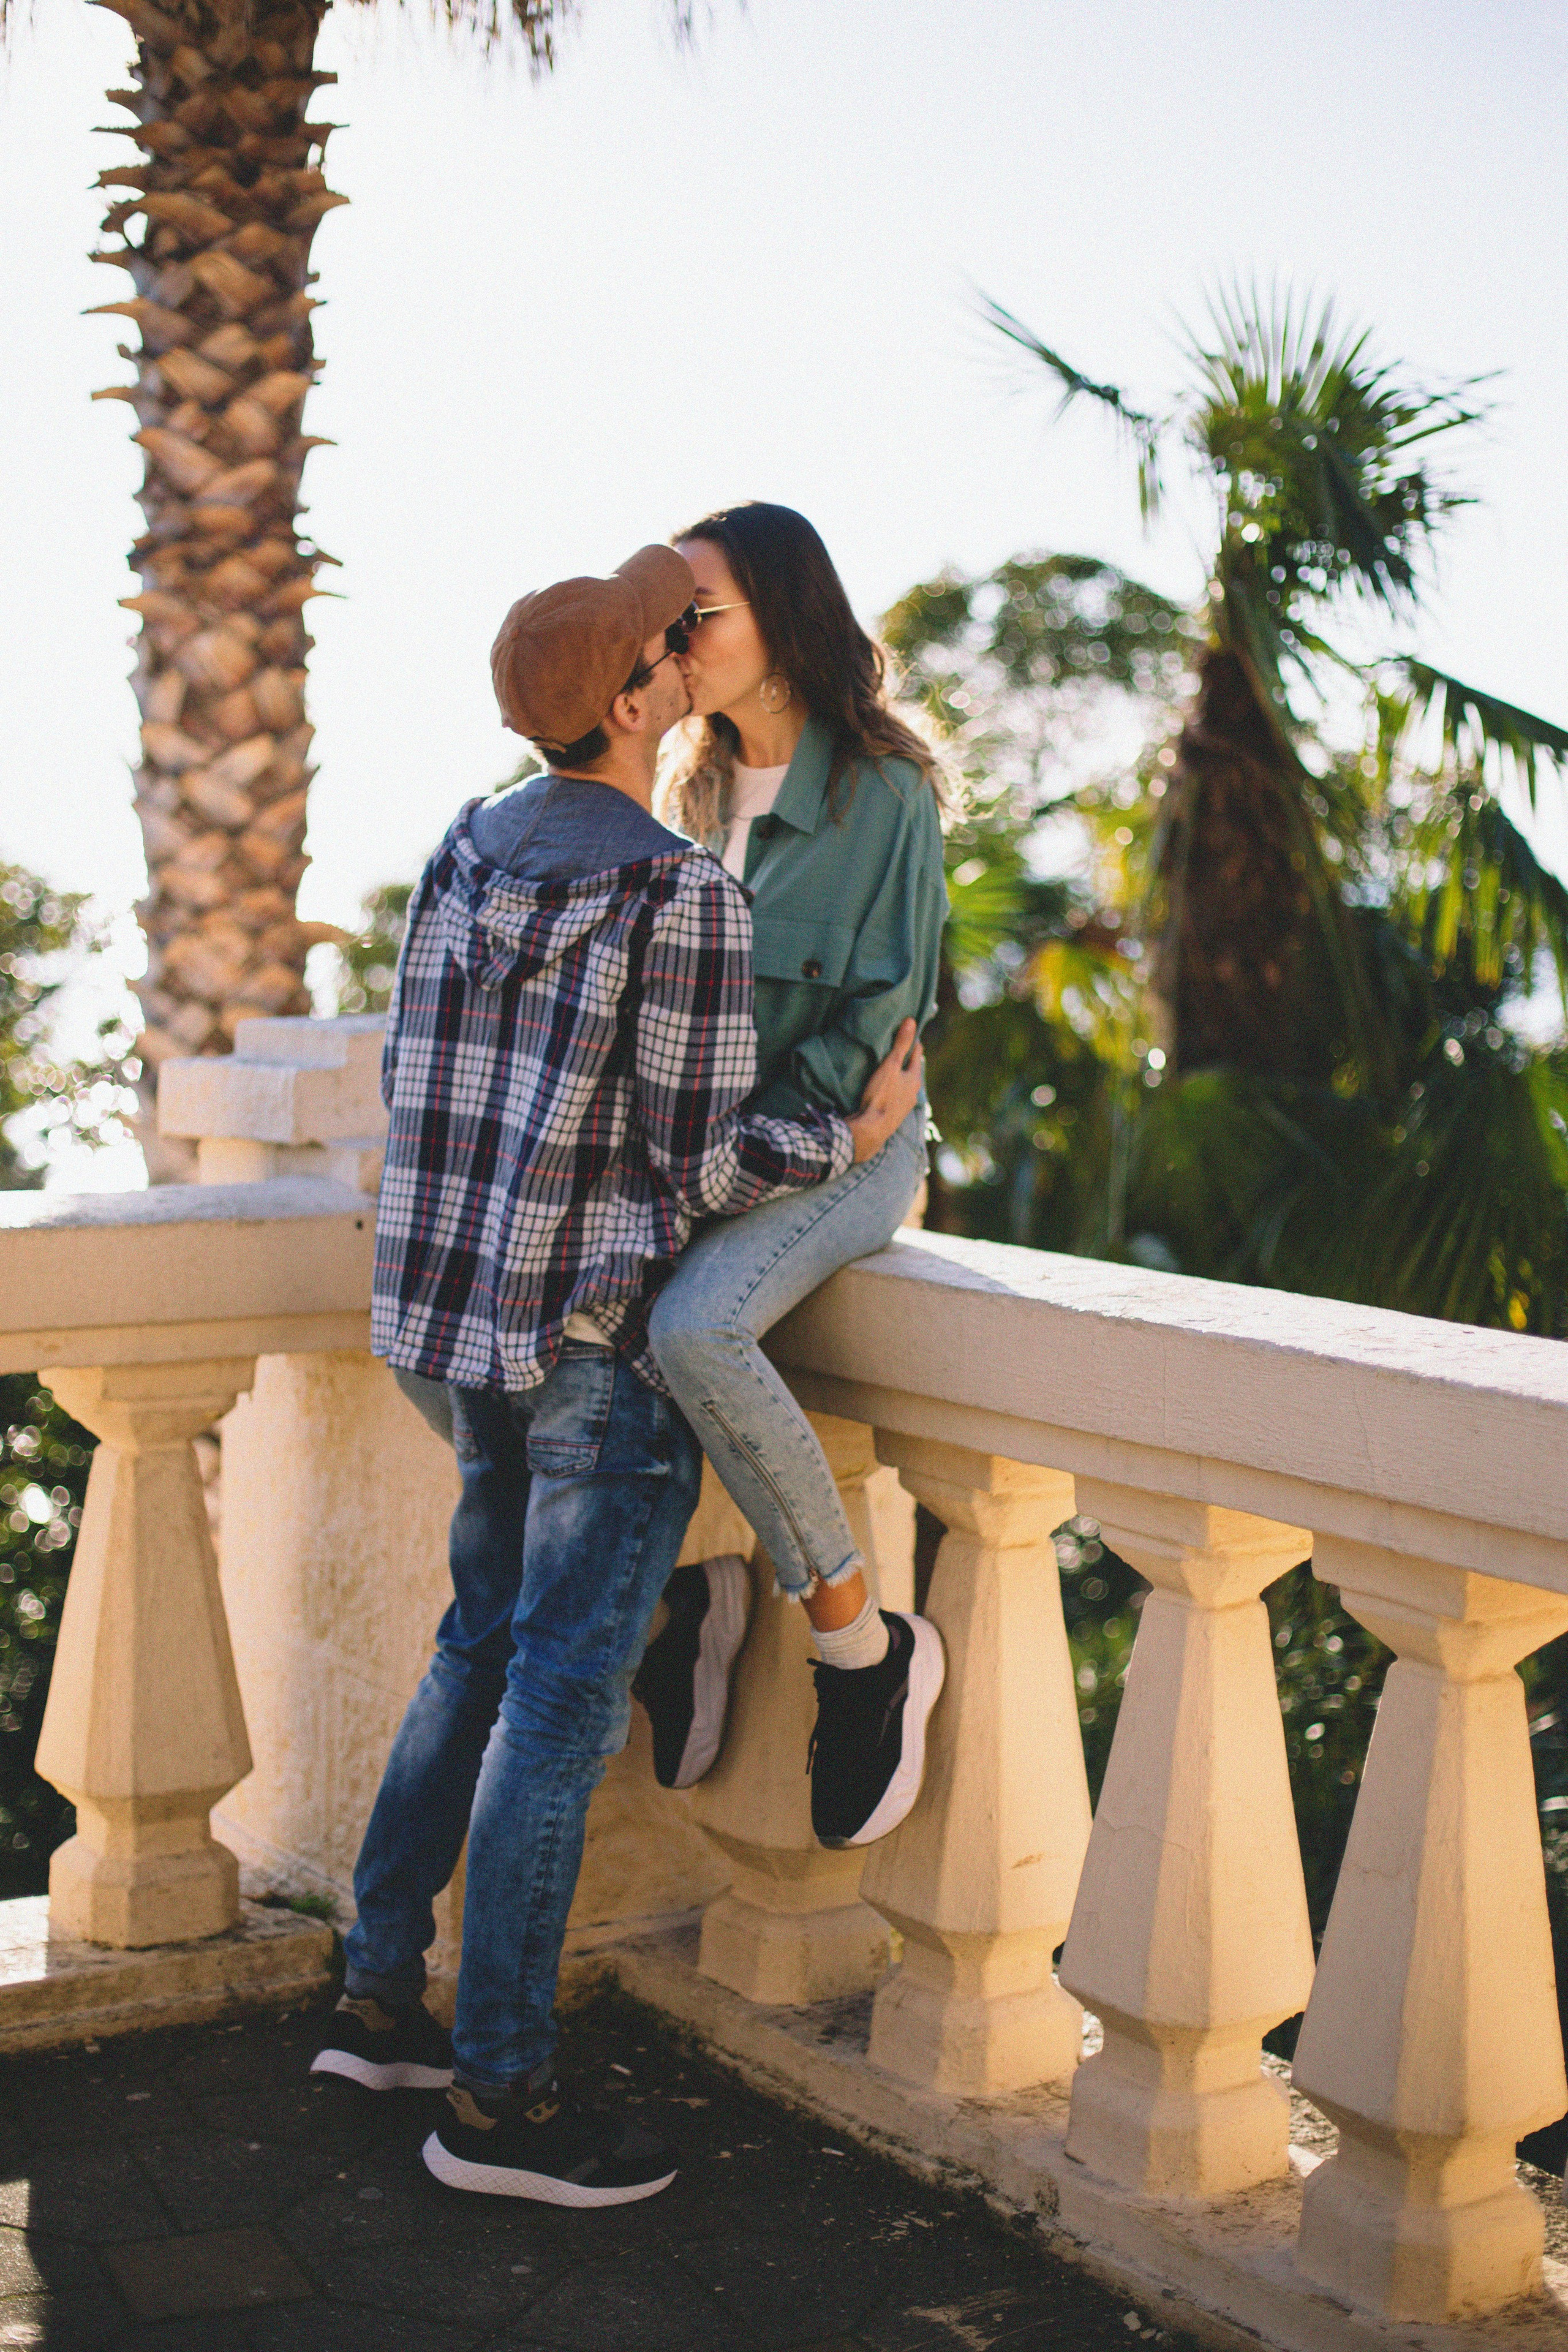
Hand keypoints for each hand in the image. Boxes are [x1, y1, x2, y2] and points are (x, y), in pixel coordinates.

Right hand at [846, 1018, 922, 1162]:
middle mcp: (913, 1093)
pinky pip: (896, 1098)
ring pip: (905, 1087)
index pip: (916, 1056)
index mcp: (914, 1079)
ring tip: (893, 1070)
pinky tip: (885, 1092)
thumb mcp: (890, 1066)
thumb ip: (901, 1045)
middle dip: (908, 1062)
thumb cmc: (881, 1095)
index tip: (912, 1034)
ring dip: (900, 1078)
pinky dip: (893, 1091)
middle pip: (912, 1072)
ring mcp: (904, 1106)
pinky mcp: (894, 1116)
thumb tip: (911, 1021)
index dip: (914, 1044)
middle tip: (903, 1050)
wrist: (872, 1129)